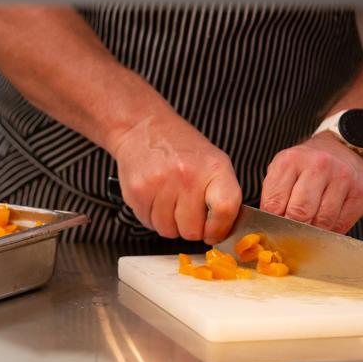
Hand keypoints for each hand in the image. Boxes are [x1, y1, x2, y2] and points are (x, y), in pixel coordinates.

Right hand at [110, 115, 241, 243]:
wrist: (142, 129)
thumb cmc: (181, 148)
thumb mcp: (213, 163)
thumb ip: (223, 197)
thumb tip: (222, 233)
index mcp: (213, 168)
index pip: (225, 210)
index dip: (219, 229)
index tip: (214, 232)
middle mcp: (187, 176)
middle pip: (192, 231)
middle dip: (190, 227)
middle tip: (187, 210)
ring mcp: (160, 184)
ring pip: (168, 231)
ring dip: (170, 223)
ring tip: (169, 200)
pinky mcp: (137, 192)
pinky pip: (149, 224)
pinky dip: (153, 217)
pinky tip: (155, 198)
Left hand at [260, 133, 362, 233]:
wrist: (342, 150)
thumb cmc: (306, 166)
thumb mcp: (283, 171)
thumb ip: (273, 196)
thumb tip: (269, 227)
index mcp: (291, 161)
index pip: (274, 204)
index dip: (272, 222)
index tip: (274, 228)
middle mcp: (318, 166)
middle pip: (299, 214)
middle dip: (293, 228)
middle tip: (291, 232)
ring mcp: (342, 179)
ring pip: (322, 222)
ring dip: (313, 231)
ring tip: (310, 224)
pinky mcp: (360, 193)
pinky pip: (341, 225)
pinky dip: (331, 230)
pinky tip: (327, 221)